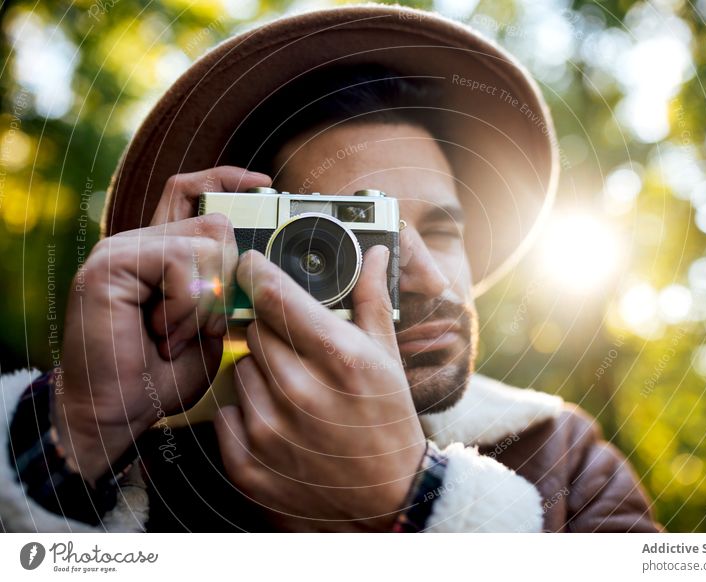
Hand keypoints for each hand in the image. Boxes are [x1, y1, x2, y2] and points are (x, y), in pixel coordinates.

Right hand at [55, 167, 270, 483]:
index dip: (228, 179)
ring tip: (174, 335)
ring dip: (205, 300)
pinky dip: (186, 304)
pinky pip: (181, 261)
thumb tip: (259, 264)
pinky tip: (162, 332)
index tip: (265, 185)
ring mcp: (121, 250)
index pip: (192, 191)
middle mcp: (139, 243)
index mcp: (161, 253)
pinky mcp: (111, 264)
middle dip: (229, 276)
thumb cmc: (161, 377)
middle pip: (216, 221)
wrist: (115, 414)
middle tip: (201, 324)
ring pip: (207, 242)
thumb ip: (225, 291)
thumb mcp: (209, 328)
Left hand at [215, 246, 426, 530]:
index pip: (275, 295)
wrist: (388, 497)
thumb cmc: (388, 421)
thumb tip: (375, 254)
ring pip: (239, 370)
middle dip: (272, 333)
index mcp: (339, 357)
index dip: (258, 272)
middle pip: (254, 330)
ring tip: (295, 394)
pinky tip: (278, 423)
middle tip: (298, 354)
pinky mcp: (249, 465)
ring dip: (260, 375)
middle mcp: (301, 392)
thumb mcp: (387, 358)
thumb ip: (373, 300)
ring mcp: (271, 432)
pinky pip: (226, 412)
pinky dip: (245, 414)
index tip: (251, 264)